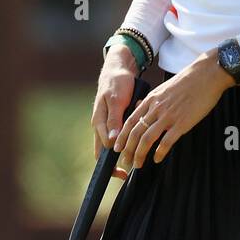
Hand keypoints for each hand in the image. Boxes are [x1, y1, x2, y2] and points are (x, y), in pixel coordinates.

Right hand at [92, 45, 138, 180]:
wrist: (119, 68)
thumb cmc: (116, 82)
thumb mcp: (116, 99)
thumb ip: (114, 120)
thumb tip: (113, 141)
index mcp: (99, 122)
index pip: (102, 150)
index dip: (112, 162)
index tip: (123, 171)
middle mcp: (101, 125)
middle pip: (105, 151)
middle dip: (116, 162)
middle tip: (128, 171)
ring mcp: (108, 122)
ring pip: (115, 142)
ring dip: (127, 144)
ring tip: (138, 146)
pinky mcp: (115, 118)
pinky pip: (121, 131)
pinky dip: (131, 133)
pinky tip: (140, 130)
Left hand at [114, 48, 235, 169]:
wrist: (206, 75)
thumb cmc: (188, 81)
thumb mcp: (164, 88)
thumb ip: (152, 100)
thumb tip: (141, 107)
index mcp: (151, 100)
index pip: (130, 122)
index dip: (122, 137)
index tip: (118, 148)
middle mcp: (156, 108)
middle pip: (135, 133)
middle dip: (128, 150)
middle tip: (126, 161)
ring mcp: (168, 116)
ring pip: (147, 139)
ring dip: (139, 154)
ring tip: (138, 164)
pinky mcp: (182, 123)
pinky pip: (166, 141)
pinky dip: (159, 152)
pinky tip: (157, 159)